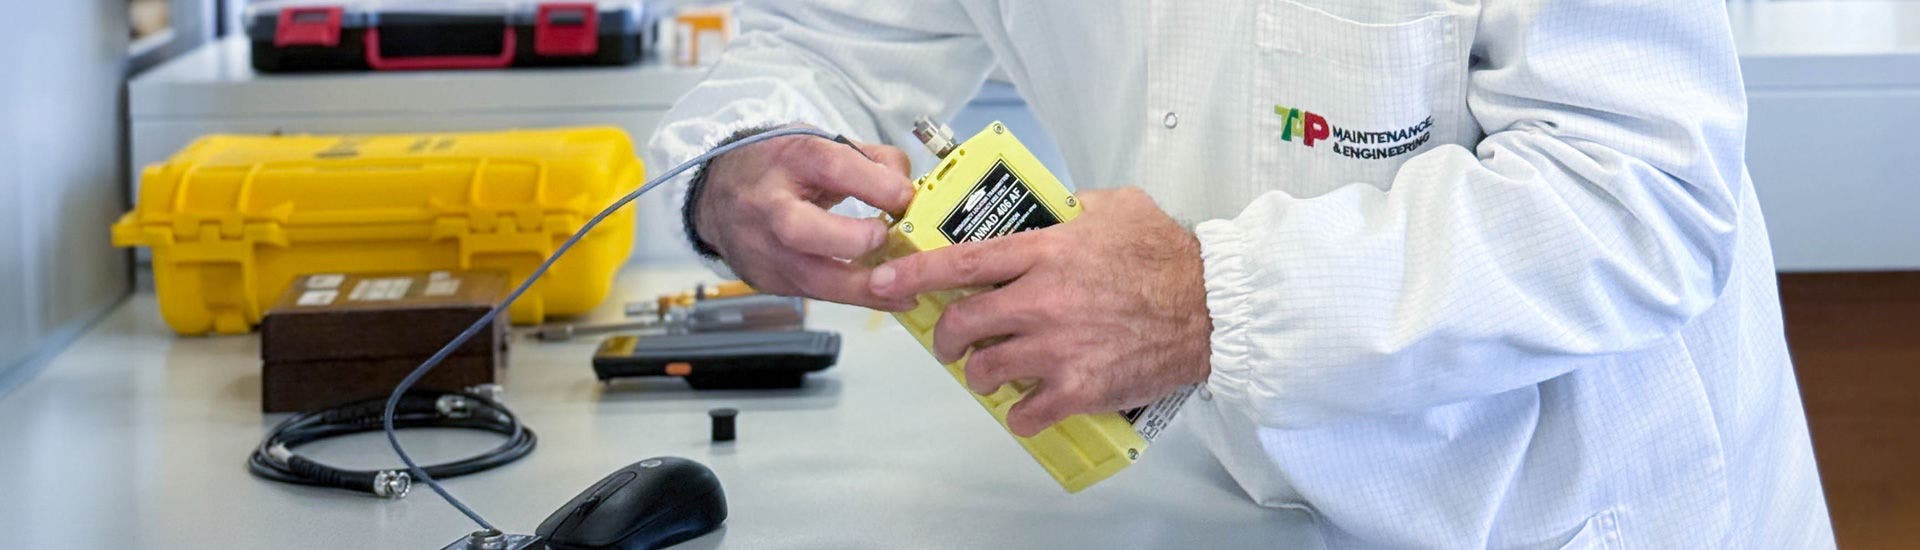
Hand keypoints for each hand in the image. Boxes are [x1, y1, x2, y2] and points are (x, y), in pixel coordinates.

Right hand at [695, 127, 917, 309]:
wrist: (717, 195)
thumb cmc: (779, 167)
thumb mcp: (820, 144)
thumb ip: (871, 161)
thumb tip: (907, 191)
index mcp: (788, 159)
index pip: (830, 167)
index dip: (872, 184)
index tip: (904, 197)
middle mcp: (767, 205)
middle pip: (800, 229)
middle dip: (851, 240)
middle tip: (884, 239)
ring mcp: (762, 248)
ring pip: (810, 278)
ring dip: (862, 287)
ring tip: (903, 289)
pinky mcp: (766, 279)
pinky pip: (814, 294)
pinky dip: (851, 297)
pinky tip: (881, 295)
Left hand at [868, 187, 1211, 435]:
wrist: (1212, 308)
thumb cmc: (1169, 257)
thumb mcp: (1116, 206)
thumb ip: (1071, 206)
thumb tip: (1048, 206)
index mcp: (1045, 252)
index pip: (960, 262)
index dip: (912, 274)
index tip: (883, 282)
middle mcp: (1041, 300)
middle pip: (961, 323)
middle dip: (946, 335)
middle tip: (952, 340)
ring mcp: (1057, 347)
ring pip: (985, 368)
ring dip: (980, 373)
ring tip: (992, 371)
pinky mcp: (1079, 387)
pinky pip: (1025, 411)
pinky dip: (1020, 413)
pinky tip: (1029, 405)